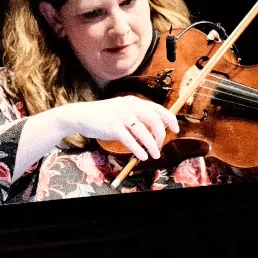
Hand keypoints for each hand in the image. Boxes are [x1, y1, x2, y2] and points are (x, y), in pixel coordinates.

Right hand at [59, 96, 178, 160]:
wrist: (81, 115)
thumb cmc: (103, 116)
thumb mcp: (122, 111)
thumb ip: (137, 117)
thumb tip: (153, 132)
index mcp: (134, 102)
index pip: (158, 109)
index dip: (170, 119)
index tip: (176, 130)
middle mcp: (130, 106)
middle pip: (155, 120)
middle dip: (161, 135)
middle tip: (160, 146)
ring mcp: (121, 116)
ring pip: (144, 132)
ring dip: (152, 145)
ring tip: (154, 155)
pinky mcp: (113, 127)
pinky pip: (130, 140)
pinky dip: (138, 150)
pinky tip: (142, 156)